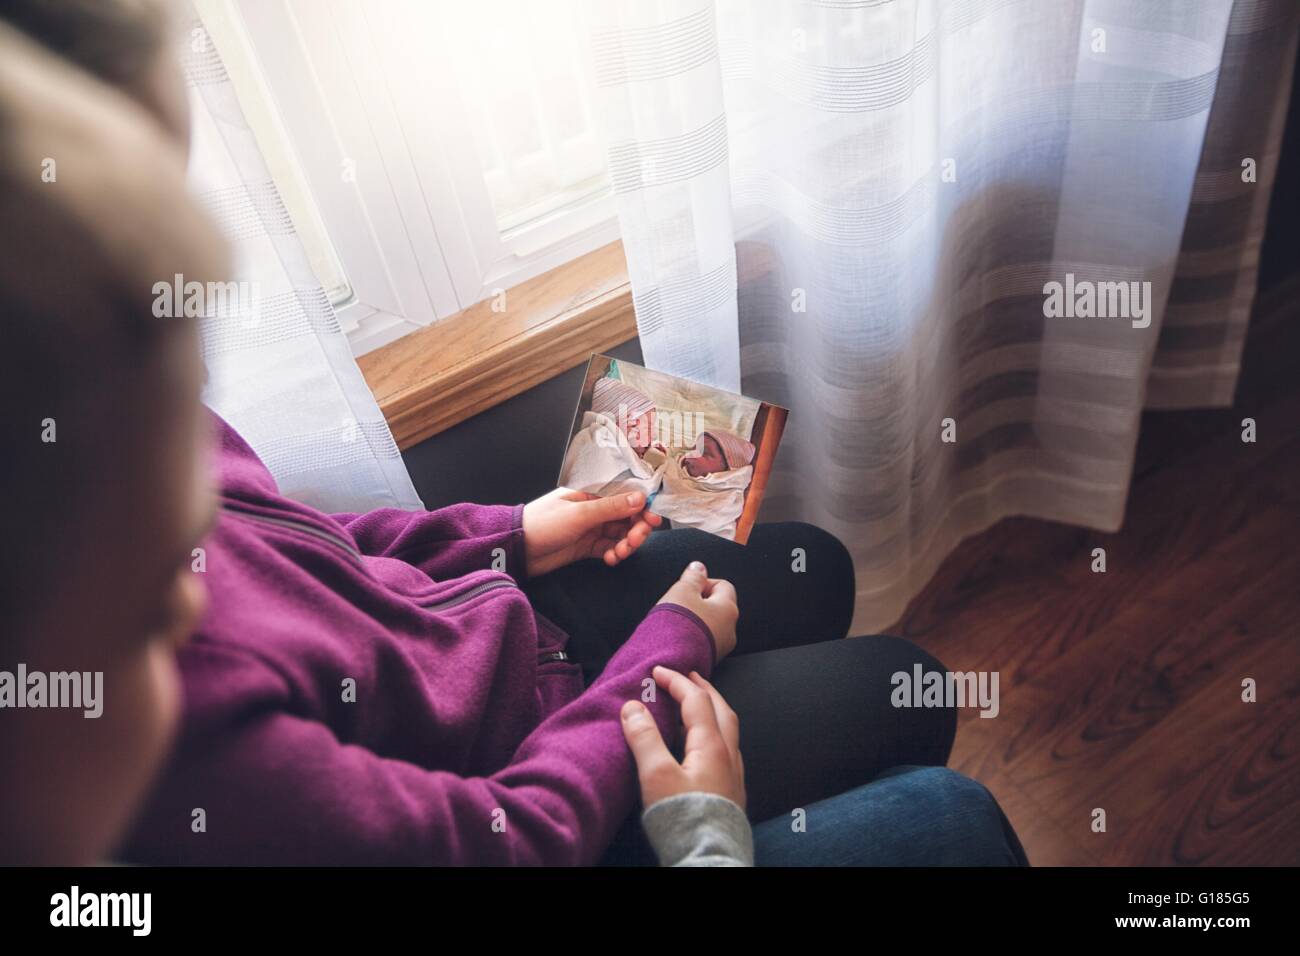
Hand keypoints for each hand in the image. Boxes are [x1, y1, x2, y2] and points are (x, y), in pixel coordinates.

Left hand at [522, 487, 661, 576]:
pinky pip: (610, 548)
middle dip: (636, 528)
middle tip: (636, 540)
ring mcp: (591, 527)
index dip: (642, 506)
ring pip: (621, 533)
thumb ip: (611, 508)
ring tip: (620, 553)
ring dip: (626, 543)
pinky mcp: (587, 546)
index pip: (625, 494)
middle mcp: (594, 507)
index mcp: (591, 491)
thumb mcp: (579, 514)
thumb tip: (640, 499)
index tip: (653, 519)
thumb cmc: (542, 523)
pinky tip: (610, 559)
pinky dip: (615, 553)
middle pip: (627, 515)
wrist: (517, 550)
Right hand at [621, 666, 745, 809]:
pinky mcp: (732, 793)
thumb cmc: (683, 819)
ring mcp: (734, 775)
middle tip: (689, 677)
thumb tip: (633, 706)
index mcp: (710, 745)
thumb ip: (644, 738)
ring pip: (729, 730)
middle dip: (704, 689)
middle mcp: (728, 756)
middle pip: (721, 710)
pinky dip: (716, 734)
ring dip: (713, 710)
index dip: (676, 681)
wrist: (708, 858)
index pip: (696, 700)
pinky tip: (706, 748)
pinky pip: (728, 750)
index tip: (658, 671)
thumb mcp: (655, 776)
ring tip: (698, 706)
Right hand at [656, 561, 737, 660]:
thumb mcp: (682, 590)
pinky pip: (701, 641)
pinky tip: (676, 637)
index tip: (688, 587)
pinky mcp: (707, 660)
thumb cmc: (677, 627)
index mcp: (728, 609)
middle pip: (716, 606)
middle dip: (697, 602)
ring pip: (708, 625)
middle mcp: (730, 630)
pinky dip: (691, 637)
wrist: (669, 662)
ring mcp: (720, 648)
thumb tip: (699, 567)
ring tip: (675, 622)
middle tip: (679, 603)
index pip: (723, 585)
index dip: (703, 582)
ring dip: (694, 621)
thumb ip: (693, 576)